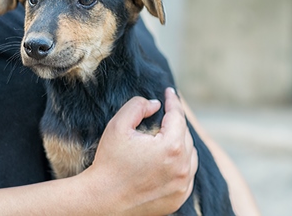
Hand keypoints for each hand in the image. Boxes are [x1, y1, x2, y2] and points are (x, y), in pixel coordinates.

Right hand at [84, 88, 197, 215]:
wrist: (102, 200)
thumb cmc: (109, 162)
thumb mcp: (118, 125)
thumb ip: (138, 106)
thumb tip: (156, 105)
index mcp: (171, 147)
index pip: (177, 116)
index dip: (173, 101)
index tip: (169, 92)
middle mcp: (182, 167)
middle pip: (185, 135)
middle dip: (174, 122)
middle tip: (163, 114)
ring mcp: (182, 186)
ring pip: (190, 155)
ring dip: (181, 142)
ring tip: (166, 135)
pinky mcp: (178, 199)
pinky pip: (187, 175)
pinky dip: (181, 163)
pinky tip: (168, 159)